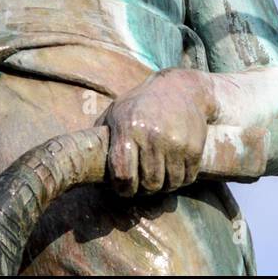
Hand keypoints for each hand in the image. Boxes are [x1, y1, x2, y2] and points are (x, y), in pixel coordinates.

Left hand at [98, 68, 217, 196]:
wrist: (180, 89)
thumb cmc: (140, 104)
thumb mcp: (116, 113)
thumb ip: (103, 138)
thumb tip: (83, 164)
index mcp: (128, 129)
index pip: (123, 175)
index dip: (122, 188)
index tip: (123, 187)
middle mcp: (152, 136)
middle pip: (148, 184)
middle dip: (144, 189)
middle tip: (142, 184)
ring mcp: (175, 143)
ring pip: (169, 184)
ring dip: (163, 186)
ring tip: (157, 177)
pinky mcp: (194, 148)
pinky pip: (187, 179)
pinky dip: (179, 180)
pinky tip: (173, 170)